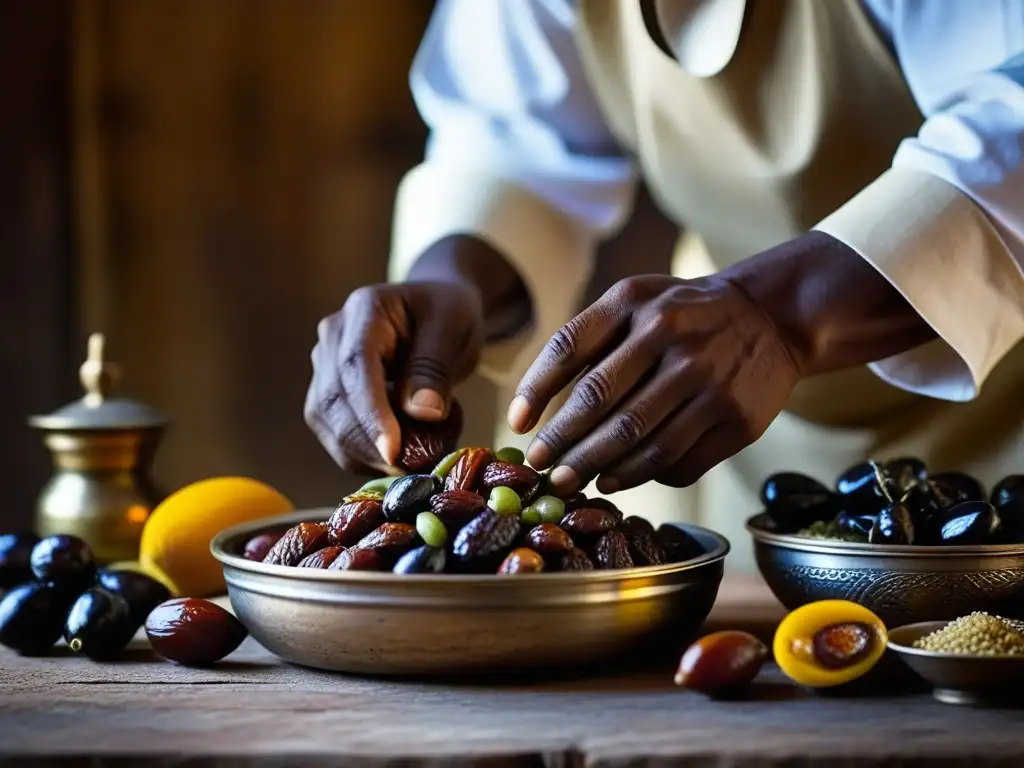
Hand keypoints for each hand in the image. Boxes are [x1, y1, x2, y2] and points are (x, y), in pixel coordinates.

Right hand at [304, 281, 483, 472]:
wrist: (435, 309)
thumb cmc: (448, 313)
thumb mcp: (454, 328)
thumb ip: (435, 367)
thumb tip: (422, 412)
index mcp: (365, 311)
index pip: (355, 366)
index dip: (370, 413)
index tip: (393, 451)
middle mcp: (333, 336)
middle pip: (333, 400)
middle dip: (366, 444)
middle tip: (410, 469)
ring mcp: (325, 364)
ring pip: (327, 422)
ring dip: (363, 454)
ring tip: (411, 460)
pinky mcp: (329, 392)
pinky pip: (335, 432)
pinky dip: (364, 454)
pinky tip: (398, 455)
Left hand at [507, 273, 802, 493]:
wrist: (772, 316)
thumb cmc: (685, 314)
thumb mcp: (637, 300)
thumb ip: (590, 340)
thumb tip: (539, 408)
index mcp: (634, 302)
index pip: (569, 347)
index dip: (536, 390)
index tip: (517, 425)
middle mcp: (670, 335)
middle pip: (599, 400)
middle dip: (562, 441)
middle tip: (539, 467)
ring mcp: (706, 378)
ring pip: (637, 437)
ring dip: (595, 466)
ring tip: (570, 481)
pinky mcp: (735, 418)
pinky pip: (677, 458)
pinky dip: (640, 474)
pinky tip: (617, 480)